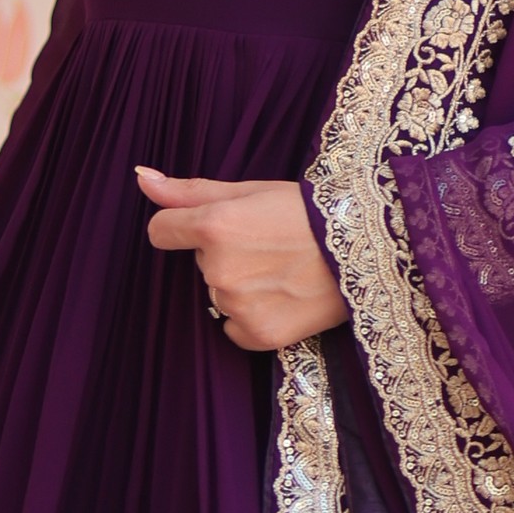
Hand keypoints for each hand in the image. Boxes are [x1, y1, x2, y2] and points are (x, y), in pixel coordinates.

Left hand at [136, 167, 349, 350]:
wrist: (371, 249)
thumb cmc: (313, 212)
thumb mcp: (252, 190)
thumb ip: (191, 190)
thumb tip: (141, 177)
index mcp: (214, 226)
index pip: (162, 232)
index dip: (183, 227)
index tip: (213, 227)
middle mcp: (219, 269)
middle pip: (200, 264)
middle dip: (226, 254)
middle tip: (271, 245)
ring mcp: (238, 305)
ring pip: (219, 295)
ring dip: (242, 286)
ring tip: (285, 271)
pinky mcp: (259, 335)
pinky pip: (235, 328)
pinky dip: (253, 317)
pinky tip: (284, 299)